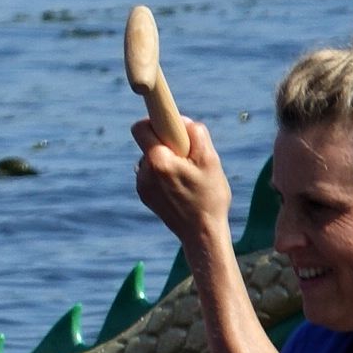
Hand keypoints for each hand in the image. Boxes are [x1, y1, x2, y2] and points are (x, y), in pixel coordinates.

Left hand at [131, 115, 235, 246]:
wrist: (201, 233)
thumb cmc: (210, 196)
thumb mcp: (211, 161)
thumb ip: (196, 135)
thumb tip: (182, 119)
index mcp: (158, 161)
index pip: (141, 127)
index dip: (153, 120)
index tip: (166, 121)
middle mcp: (144, 171)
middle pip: (147, 142)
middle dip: (164, 140)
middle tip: (186, 151)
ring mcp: (141, 184)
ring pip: (151, 158)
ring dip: (166, 158)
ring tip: (188, 174)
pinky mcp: (144, 194)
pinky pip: (151, 173)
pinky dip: (164, 173)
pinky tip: (181, 186)